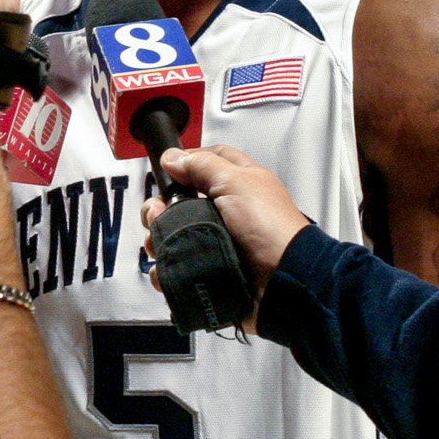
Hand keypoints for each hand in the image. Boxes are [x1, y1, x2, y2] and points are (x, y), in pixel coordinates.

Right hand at [140, 145, 311, 331]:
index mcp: (239, 184)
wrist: (282, 280)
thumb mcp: (237, 182)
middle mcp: (226, 211)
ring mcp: (217, 241)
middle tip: (157, 214)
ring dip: (158, 237)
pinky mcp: (209, 269)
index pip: (208, 161)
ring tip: (158, 243)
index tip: (166, 170)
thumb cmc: (270, 228)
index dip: (186, 162)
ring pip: (174, 234)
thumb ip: (202, 165)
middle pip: (181, 200)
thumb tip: (173, 157)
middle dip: (160, 207)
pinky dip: (166, 268)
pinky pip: (178, 266)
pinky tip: (165, 267)